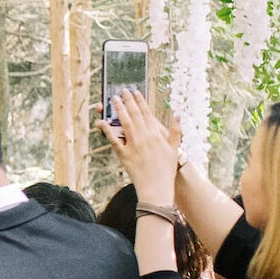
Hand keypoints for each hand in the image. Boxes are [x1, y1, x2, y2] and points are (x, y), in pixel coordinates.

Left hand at [97, 91, 178, 208]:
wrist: (158, 187)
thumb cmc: (167, 169)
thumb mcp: (174, 148)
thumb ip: (176, 130)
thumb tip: (178, 114)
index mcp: (156, 134)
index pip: (146, 113)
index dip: (140, 101)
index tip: (135, 91)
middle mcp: (145, 137)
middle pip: (134, 115)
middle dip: (127, 102)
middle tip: (121, 91)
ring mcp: (134, 146)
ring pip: (125, 124)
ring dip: (118, 110)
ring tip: (113, 100)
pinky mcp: (124, 155)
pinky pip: (114, 141)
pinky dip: (107, 131)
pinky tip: (101, 122)